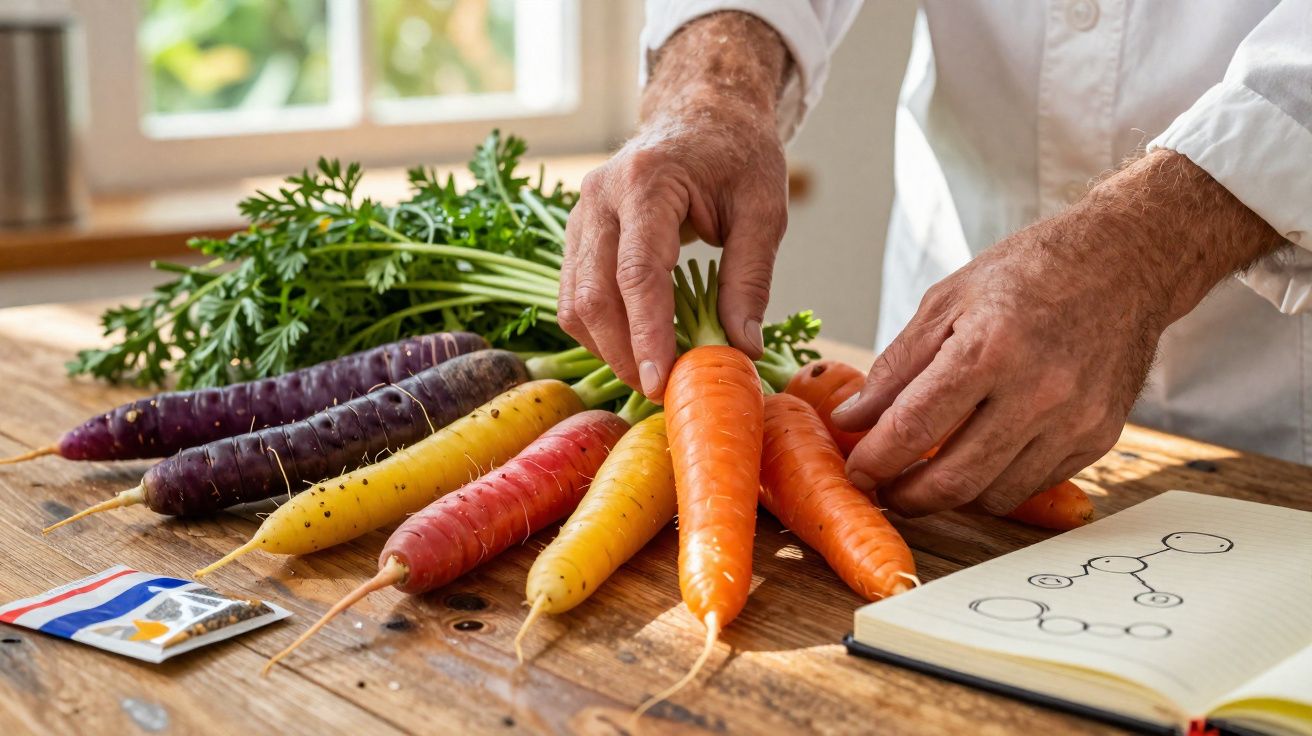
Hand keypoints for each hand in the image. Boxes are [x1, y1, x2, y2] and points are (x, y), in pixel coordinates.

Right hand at [558, 12, 788, 399]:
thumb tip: (742, 348)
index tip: (660, 382)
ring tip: (651, 374)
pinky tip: (635, 345)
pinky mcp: (579, 232)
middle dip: (623, 353)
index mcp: (648, 182)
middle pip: (595, 294)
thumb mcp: (764, 211)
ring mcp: (582, 213)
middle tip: (661, 392)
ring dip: (608, 347)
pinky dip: (601, 328)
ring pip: (574, 300)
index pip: (638, 274)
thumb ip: (751, 278)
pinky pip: (575, 293)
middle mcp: (601, 196)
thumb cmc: (738, 155)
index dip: (647, 335)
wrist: (703, 111)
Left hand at [833, 150, 1282, 516]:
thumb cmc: (1027, 274)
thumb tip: (852, 418)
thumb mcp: (946, 301)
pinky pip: (1034, 484)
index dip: (875, 461)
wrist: (1123, 263)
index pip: (914, 428)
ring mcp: (1073, 420)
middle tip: (886, 487)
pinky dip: (998, 481)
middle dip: (907, 496)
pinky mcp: (1099, 437)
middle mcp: (1036, 391)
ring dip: (952, 494)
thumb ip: (896, 366)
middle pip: (954, 480)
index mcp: (988, 348)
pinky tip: (982, 453)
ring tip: (930, 470)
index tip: (857, 470)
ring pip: (994, 495)